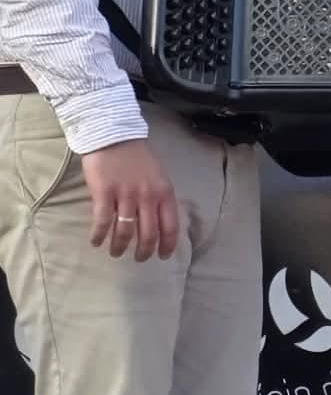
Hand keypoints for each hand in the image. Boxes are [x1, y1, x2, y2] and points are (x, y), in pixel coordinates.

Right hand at [80, 139, 179, 262]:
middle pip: (148, 234)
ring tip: (116, 252)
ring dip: (120, 246)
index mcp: (164, 192)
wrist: (114, 136)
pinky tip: (96, 241)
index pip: (170, 226)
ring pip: (125, 232)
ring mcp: (126, 195)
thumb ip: (160, 197)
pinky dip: (99, 235)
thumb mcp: (159, 176)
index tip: (162, 256)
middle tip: (138, 259)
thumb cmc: (138, 156)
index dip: (167, 245)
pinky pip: (103, 222)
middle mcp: (148, 196)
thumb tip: (160, 221)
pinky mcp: (104, 193)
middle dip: (144, 251)